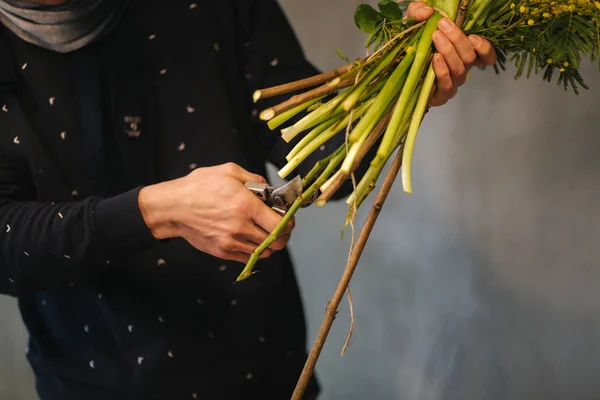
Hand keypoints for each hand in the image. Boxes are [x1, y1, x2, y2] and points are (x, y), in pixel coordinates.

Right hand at [139, 163, 293, 262]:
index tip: (287, 218)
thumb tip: (270, 189)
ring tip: (264, 231)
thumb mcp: (229, 171)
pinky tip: (251, 238)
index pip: (281, 224)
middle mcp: (241, 227)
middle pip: (276, 241)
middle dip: (283, 234)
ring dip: (269, 243)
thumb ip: (254, 179)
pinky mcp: (223, 252)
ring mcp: (231, 242)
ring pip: (264, 251)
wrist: (172, 207)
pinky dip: (255, 250)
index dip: (289, 223)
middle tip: (280, 226)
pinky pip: (249, 257)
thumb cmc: (199, 186)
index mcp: (246, 206)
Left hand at [407, 1, 496, 105]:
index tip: (473, 36)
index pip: (486, 56)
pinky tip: (435, 58)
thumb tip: (427, 12)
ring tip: (436, 37)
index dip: (485, 48)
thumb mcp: (413, 23)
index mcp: (462, 55)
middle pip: (469, 58)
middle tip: (442, 25)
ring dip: (449, 51)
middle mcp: (461, 69)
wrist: (395, 73)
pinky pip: (447, 85)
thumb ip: (418, 11)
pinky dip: (442, 71)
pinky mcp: (440, 96)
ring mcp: (452, 84)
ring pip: (459, 70)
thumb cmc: (411, 46)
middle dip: (458, 39)